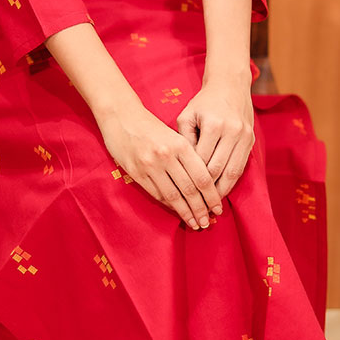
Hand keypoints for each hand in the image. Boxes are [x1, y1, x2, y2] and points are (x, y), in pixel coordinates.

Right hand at [97, 98, 220, 229]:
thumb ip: (188, 156)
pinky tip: (176, 211)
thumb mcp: (174, 135)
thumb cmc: (151, 125)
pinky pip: (156, 194)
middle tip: (208, 223)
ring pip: (173, 196)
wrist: (121, 116)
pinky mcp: (136, 172)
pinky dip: (168, 204)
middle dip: (201, 209)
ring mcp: (150, 165)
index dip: (212, 196)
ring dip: (185, 213)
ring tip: (195, 223)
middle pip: (190, 190)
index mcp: (180, 144)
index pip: (202, 177)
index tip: (218, 209)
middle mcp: (166, 156)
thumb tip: (203, 185)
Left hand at [176, 74, 254, 200]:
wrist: (230, 85)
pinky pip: (241, 166)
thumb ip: (184, 140)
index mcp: (213, 124)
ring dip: (221, 190)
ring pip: (232, 171)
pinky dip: (232, 181)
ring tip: (211, 205)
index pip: (201, 160)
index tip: (183, 192)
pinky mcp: (251, 140)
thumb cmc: (203, 102)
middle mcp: (231, 131)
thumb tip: (185, 168)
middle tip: (196, 205)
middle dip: (206, 190)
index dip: (192, 178)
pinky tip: (222, 190)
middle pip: (217, 169)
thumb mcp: (187, 115)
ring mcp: (244, 136)